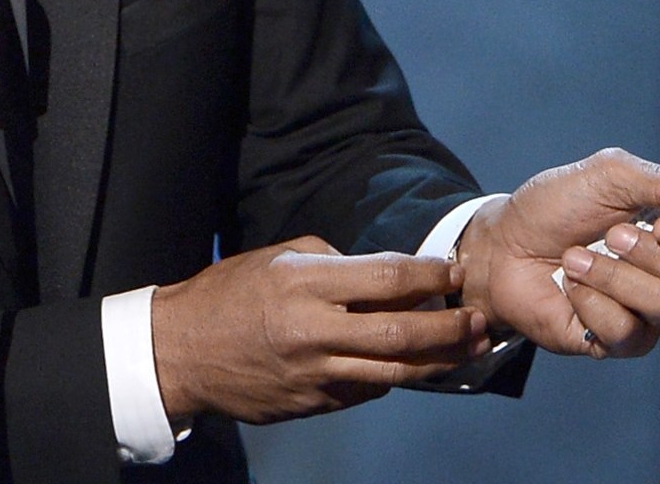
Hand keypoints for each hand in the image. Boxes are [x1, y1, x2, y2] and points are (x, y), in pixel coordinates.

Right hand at [151, 237, 489, 423]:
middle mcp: (312, 329)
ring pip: (394, 373)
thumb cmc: (227, 294)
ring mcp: (313, 373)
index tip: (452, 271)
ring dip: (439, 361)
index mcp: (301, 282)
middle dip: (449, 326)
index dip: (427, 274)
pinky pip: (366, 392)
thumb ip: (330, 262)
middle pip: (401, 332)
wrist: (181, 351)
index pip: (384, 277)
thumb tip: (379, 276)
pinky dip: (394, 378)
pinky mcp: (312, 403)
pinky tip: (413, 367)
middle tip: (479, 319)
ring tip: (468, 349)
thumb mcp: (274, 257)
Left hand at [458, 147, 659, 359]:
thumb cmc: (553, 208)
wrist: (501, 245)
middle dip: (653, 253)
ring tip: (574, 258)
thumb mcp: (603, 178)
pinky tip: (569, 289)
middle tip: (610, 235)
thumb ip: (659, 181)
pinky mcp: (622, 341)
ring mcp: (650, 312)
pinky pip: (627, 331)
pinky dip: (589, 301)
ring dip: (609, 274)